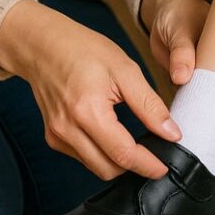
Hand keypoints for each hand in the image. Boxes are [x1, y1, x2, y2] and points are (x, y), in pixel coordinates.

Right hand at [0, 0, 180, 180]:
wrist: (43, 44)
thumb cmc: (83, 50)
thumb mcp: (125, 70)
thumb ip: (150, 105)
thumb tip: (171, 133)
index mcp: (88, 110)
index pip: (123, 154)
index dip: (148, 165)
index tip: (164, 167)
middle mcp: (68, 129)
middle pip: (109, 169)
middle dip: (135, 167)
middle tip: (155, 155)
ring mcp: (57, 135)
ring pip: (96, 167)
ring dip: (119, 163)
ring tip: (138, 146)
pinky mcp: (53, 137)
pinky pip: (84, 158)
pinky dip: (103, 154)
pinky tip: (115, 137)